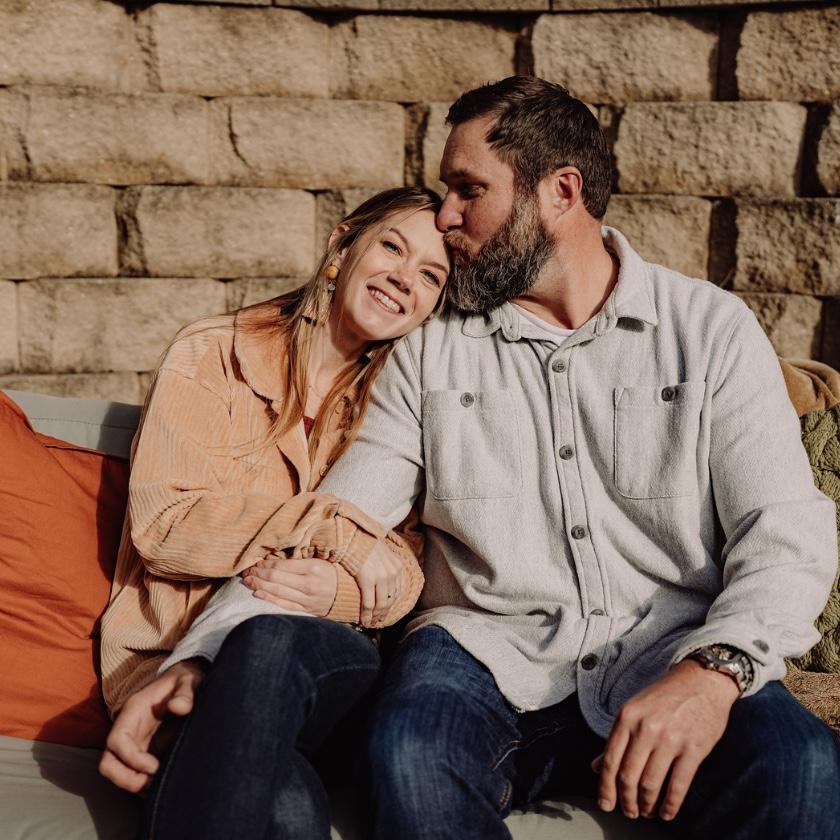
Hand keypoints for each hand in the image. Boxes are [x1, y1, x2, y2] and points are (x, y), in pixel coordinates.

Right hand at [99, 659, 205, 792]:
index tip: (154, 766)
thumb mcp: (189, 681)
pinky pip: (132, 773)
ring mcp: (134, 742)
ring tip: (157, 787)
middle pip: (108, 761)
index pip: (117, 741)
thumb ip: (186, 693)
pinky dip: (141, 784)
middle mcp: (128, 729)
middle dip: (124, 778)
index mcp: (133, 711)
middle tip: (151, 784)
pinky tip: (160, 786)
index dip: (131, 758)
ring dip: (132, 784)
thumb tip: (178, 707)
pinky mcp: (144, 751)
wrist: (185, 684)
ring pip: (116, 770)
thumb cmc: (185, 681)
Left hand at [242, 555, 337, 614]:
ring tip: (247, 581)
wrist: (350, 594)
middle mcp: (310, 584)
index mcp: (314, 568)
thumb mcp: (318, 561)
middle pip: (276, 579)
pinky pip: (284, 605)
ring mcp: (308, 599)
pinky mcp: (307, 610)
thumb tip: (270, 558)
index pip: (282, 566)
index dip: (265, 564)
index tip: (255, 562)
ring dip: (259, 586)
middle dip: (258, 574)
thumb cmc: (332, 573)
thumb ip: (295, 560)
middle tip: (246, 571)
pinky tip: (258, 594)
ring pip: (278, 592)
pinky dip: (269, 599)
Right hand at [354, 540, 402, 626]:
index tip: (384, 612)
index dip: (390, 605)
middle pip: (390, 600)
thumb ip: (385, 564)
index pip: (397, 592)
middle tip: (377, 622)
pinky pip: (369, 603)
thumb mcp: (382, 552)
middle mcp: (392, 573)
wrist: (353, 535)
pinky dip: (367, 615)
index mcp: (397, 566)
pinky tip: (364, 621)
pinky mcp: (368, 580)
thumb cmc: (363, 543)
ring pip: (381, 604)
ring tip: (370, 623)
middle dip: (384, 613)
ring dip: (375, 617)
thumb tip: (382, 576)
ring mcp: (381, 577)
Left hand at [594, 659, 738, 821]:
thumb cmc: (665, 696)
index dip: (606, 788)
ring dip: (647, 805)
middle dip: (626, 801)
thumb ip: (617, 739)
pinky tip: (667, 813)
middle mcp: (646, 728)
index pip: (609, 760)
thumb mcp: (634, 710)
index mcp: (627, 717)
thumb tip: (595, 766)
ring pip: (651, 784)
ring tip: (647, 812)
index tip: (605, 804)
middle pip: (628, 776)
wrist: (701, 681)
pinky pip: (678, 785)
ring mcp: (670, 739)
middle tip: (629, 813)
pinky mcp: (694, 749)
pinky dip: (670, 805)